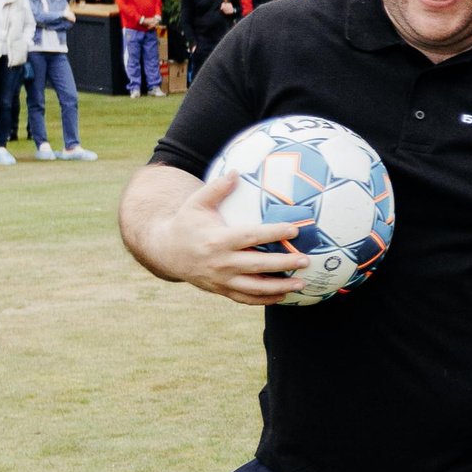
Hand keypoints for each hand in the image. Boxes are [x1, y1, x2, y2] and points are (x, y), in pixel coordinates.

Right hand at [146, 166, 310, 303]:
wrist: (166, 252)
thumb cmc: (186, 224)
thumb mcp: (196, 204)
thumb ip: (217, 189)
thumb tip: (237, 171)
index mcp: (217, 240)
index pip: (250, 237)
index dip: (273, 233)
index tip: (294, 230)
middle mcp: (220, 262)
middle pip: (257, 265)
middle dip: (283, 264)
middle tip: (306, 260)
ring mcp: (221, 279)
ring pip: (254, 287)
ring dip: (279, 287)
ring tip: (302, 283)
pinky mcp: (221, 290)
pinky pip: (245, 298)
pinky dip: (265, 299)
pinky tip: (284, 295)